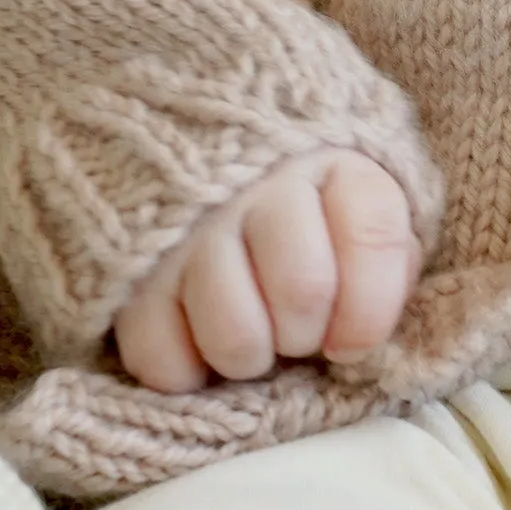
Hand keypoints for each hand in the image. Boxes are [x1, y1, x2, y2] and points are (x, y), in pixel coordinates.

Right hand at [113, 148, 418, 393]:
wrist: (174, 138)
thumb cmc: (295, 193)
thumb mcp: (357, 196)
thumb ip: (383, 251)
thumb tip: (361, 337)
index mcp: (329, 161)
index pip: (373, 237)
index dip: (371, 310)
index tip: (351, 339)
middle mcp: (257, 186)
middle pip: (303, 292)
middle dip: (307, 335)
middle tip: (293, 330)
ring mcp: (187, 228)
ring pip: (235, 336)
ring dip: (250, 357)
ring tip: (249, 335)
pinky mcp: (128, 273)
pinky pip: (161, 359)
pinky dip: (185, 370)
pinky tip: (196, 341)